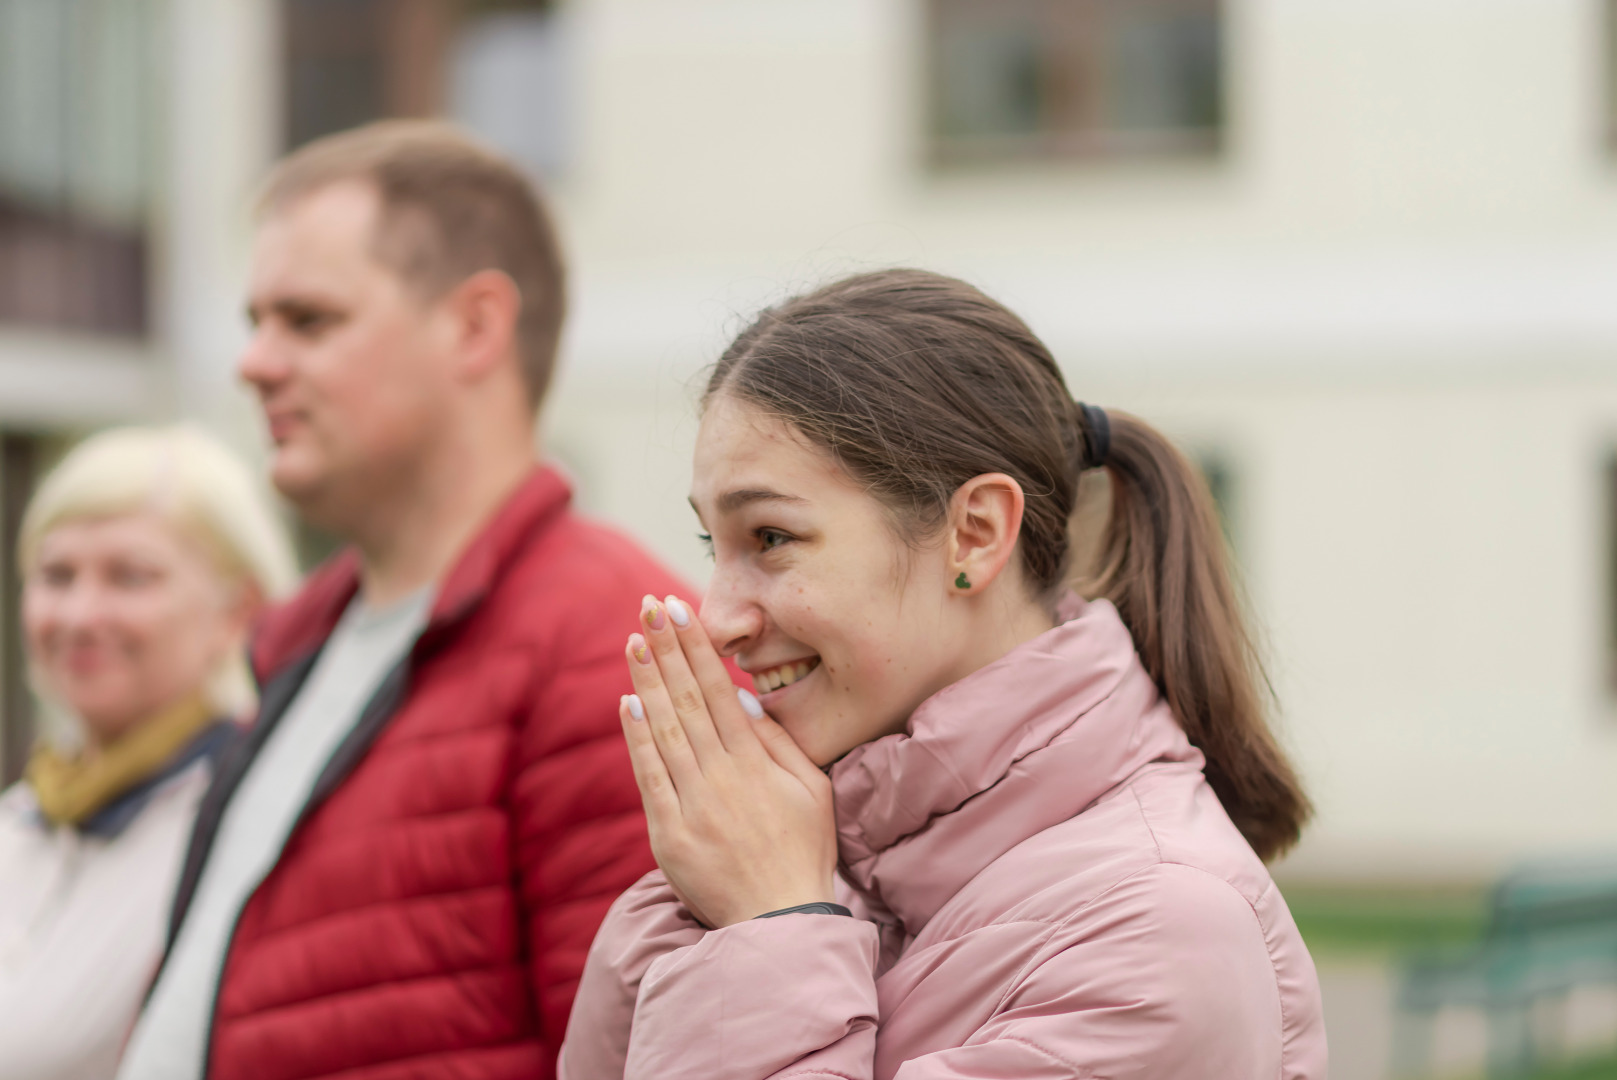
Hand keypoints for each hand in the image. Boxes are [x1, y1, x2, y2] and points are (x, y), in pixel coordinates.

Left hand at [619, 594, 836, 928]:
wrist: (780, 922)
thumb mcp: (811, 790)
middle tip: (648, 605)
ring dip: (646, 682)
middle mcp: (722, 776)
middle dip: (667, 649)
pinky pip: (649, 776)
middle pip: (686, 700)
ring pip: (663, 730)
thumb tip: (743, 697)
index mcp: (757, 763)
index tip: (679, 608)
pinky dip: (635, 738)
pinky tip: (625, 702)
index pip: (718, 690)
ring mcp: (692, 805)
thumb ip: (779, 741)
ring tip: (633, 640)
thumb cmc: (804, 851)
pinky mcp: (668, 834)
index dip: (696, 647)